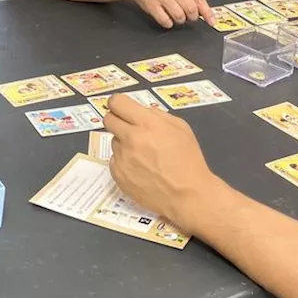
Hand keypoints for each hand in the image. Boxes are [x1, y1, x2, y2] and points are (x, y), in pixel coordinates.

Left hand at [104, 94, 219, 225]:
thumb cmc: (188, 161)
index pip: (117, 103)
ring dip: (124, 144)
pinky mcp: (118, 175)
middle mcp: (131, 139)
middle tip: (129, 128)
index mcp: (147, 124)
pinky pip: (115, 161)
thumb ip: (157, 114)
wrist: (188, 194)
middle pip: (108, 119)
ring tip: (144, 155)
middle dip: (117, 120)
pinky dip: (124, 162)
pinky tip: (141, 168)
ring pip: (114, 142)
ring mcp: (122, 158)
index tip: (120, 107)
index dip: (118, 103)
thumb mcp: (180, 127)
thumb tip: (140, 111)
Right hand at [124, 0, 213, 28]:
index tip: (211, 21)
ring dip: (180, 20)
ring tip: (175, 16)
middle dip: (191, 17)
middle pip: (191, 9)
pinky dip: (168, 23)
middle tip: (188, 17)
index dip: (207, 12)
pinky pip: (165, 21)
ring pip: (179, 16)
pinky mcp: (152, 5)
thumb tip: (203, 12)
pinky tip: (166, 18)